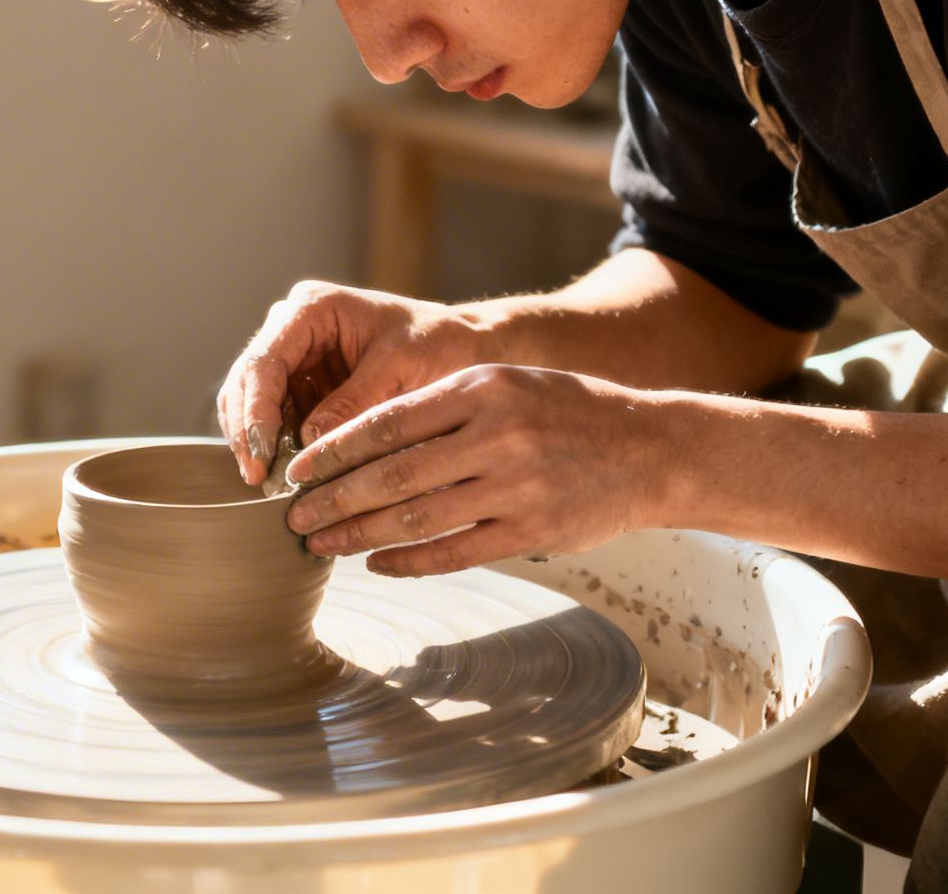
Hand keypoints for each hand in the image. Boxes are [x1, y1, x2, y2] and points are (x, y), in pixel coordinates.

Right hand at [217, 281, 500, 483]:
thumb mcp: (402, 367)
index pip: (264, 361)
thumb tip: (308, 443)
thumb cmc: (440, 344)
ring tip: (269, 485)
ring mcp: (296, 358)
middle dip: (248, 432)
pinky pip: (276, 420)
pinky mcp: (304, 388)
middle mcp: (293, 329)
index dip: (255, 411)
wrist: (465, 348)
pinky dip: (276, 448)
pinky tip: (286, 477)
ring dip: (256, 444)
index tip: (261, 455)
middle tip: (257, 479)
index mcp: (312, 308)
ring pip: (251, 404)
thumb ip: (355, 401)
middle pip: (246, 382)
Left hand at [282, 364, 678, 575]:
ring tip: (322, 545)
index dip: (334, 450)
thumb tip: (360, 441)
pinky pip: (456, 551)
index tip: (297, 470)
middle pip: (393, 474)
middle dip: (333, 499)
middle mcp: (496, 434)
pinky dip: (409, 561)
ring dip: (360, 535)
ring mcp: (517, 487)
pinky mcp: (534, 532)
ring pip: (418, 517)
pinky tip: (376, 563)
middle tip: (293, 517)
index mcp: (481, 388)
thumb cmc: (567, 413)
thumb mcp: (507, 385)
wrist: (654, 449)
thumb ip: (443, 407)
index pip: (388, 422)